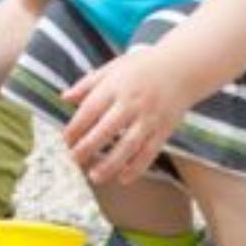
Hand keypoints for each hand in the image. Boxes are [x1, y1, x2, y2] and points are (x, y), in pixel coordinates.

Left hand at [62, 44, 188, 185]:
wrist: (181, 68)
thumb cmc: (141, 67)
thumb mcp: (111, 68)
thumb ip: (87, 84)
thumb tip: (64, 97)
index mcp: (115, 87)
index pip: (91, 109)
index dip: (76, 127)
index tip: (65, 140)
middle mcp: (132, 103)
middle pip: (107, 129)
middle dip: (88, 147)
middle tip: (74, 160)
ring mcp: (149, 117)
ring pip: (129, 145)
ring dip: (111, 163)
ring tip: (94, 176)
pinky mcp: (164, 129)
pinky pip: (150, 151)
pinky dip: (137, 167)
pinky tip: (123, 178)